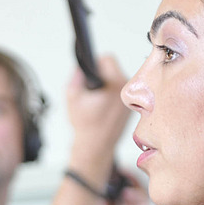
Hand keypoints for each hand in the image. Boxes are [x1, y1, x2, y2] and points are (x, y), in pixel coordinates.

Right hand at [66, 54, 130, 178]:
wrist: (96, 145)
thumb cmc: (85, 124)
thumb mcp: (72, 96)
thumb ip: (76, 76)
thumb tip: (82, 66)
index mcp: (113, 84)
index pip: (107, 59)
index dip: (94, 63)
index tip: (89, 70)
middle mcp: (125, 89)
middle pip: (113, 68)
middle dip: (100, 74)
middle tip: (90, 87)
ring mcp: (130, 98)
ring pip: (116, 79)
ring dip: (105, 83)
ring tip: (96, 98)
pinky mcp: (130, 105)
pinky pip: (119, 91)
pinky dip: (110, 93)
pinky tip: (102, 104)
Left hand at [91, 171, 151, 204]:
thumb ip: (98, 203)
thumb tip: (97, 182)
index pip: (109, 185)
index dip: (107, 175)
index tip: (101, 165)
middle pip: (122, 183)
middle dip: (117, 173)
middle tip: (112, 166)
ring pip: (134, 188)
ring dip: (128, 180)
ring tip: (121, 175)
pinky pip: (143, 200)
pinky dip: (137, 193)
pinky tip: (128, 191)